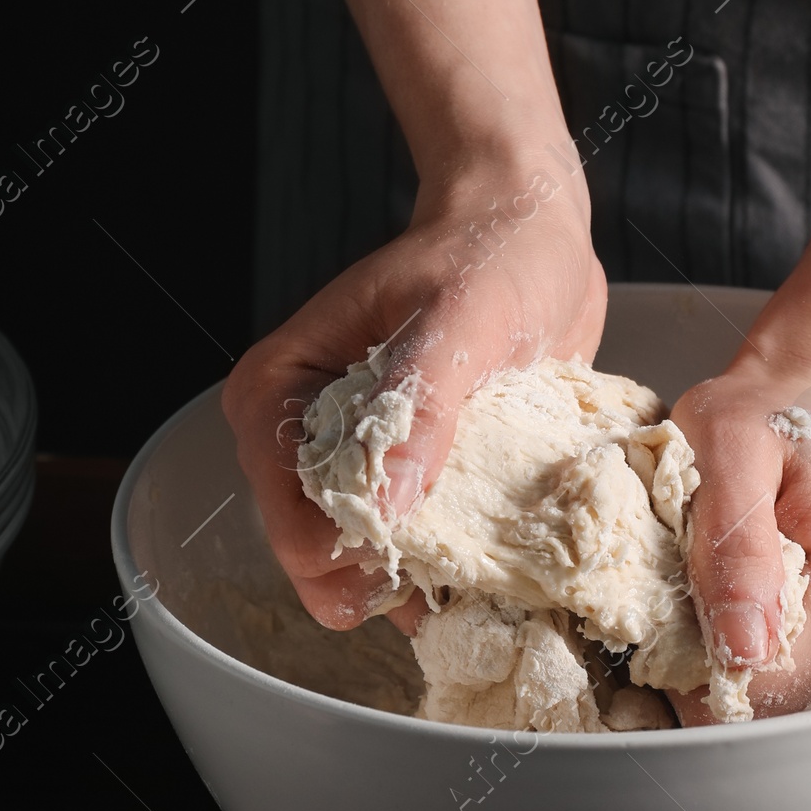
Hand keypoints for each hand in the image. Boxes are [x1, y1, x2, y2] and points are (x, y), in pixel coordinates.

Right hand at [222, 165, 603, 629]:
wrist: (531, 232)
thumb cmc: (489, 253)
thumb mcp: (460, 318)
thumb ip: (419, 406)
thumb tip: (383, 508)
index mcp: (279, 390)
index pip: (287, 516)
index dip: (352, 548)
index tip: (428, 542)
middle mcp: (299, 437)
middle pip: (319, 556)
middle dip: (390, 574)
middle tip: (468, 557)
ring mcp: (351, 464)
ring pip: (364, 567)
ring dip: (426, 579)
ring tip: (491, 562)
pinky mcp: (400, 479)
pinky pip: (410, 553)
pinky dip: (450, 568)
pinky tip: (497, 561)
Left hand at [669, 342, 810, 721]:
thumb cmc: (777, 406)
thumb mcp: (727, 445)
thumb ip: (733, 547)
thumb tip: (740, 651)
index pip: (750, 700)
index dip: (688, 667)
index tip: (669, 608)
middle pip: (774, 714)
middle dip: (718, 668)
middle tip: (704, 589)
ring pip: (793, 710)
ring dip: (749, 666)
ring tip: (741, 590)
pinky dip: (779, 661)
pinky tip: (768, 606)